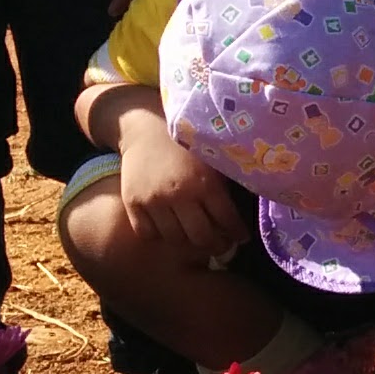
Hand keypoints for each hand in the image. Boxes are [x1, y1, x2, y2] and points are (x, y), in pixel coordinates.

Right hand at [116, 112, 243, 262]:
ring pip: (175, 239)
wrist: (146, 127)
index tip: (241, 238)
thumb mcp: (212, 160)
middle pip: (201, 238)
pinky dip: (159, 235)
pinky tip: (169, 229)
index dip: (237, 234)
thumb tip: (238, 218)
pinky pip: (147, 233)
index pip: (227, 221)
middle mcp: (179, 195)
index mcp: (205, 183)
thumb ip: (223, 188)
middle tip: (220, 245)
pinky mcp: (133, 202)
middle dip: (216, 246)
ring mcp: (154, 200)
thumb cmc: (186, 143)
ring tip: (196, 239)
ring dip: (188, 243)